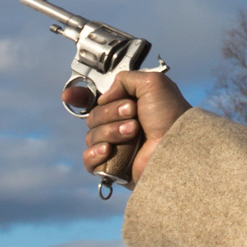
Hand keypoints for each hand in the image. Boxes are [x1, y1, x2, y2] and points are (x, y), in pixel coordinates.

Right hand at [71, 71, 192, 185]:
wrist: (178, 146)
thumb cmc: (170, 116)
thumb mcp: (152, 82)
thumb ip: (125, 79)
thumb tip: (105, 96)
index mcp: (127, 104)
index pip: (95, 100)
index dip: (79, 96)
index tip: (68, 96)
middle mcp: (120, 124)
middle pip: (92, 116)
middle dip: (111, 113)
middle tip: (134, 114)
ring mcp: (116, 146)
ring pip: (92, 136)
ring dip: (112, 131)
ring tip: (134, 132)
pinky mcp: (112, 167)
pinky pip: (89, 159)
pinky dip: (96, 153)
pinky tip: (109, 150)